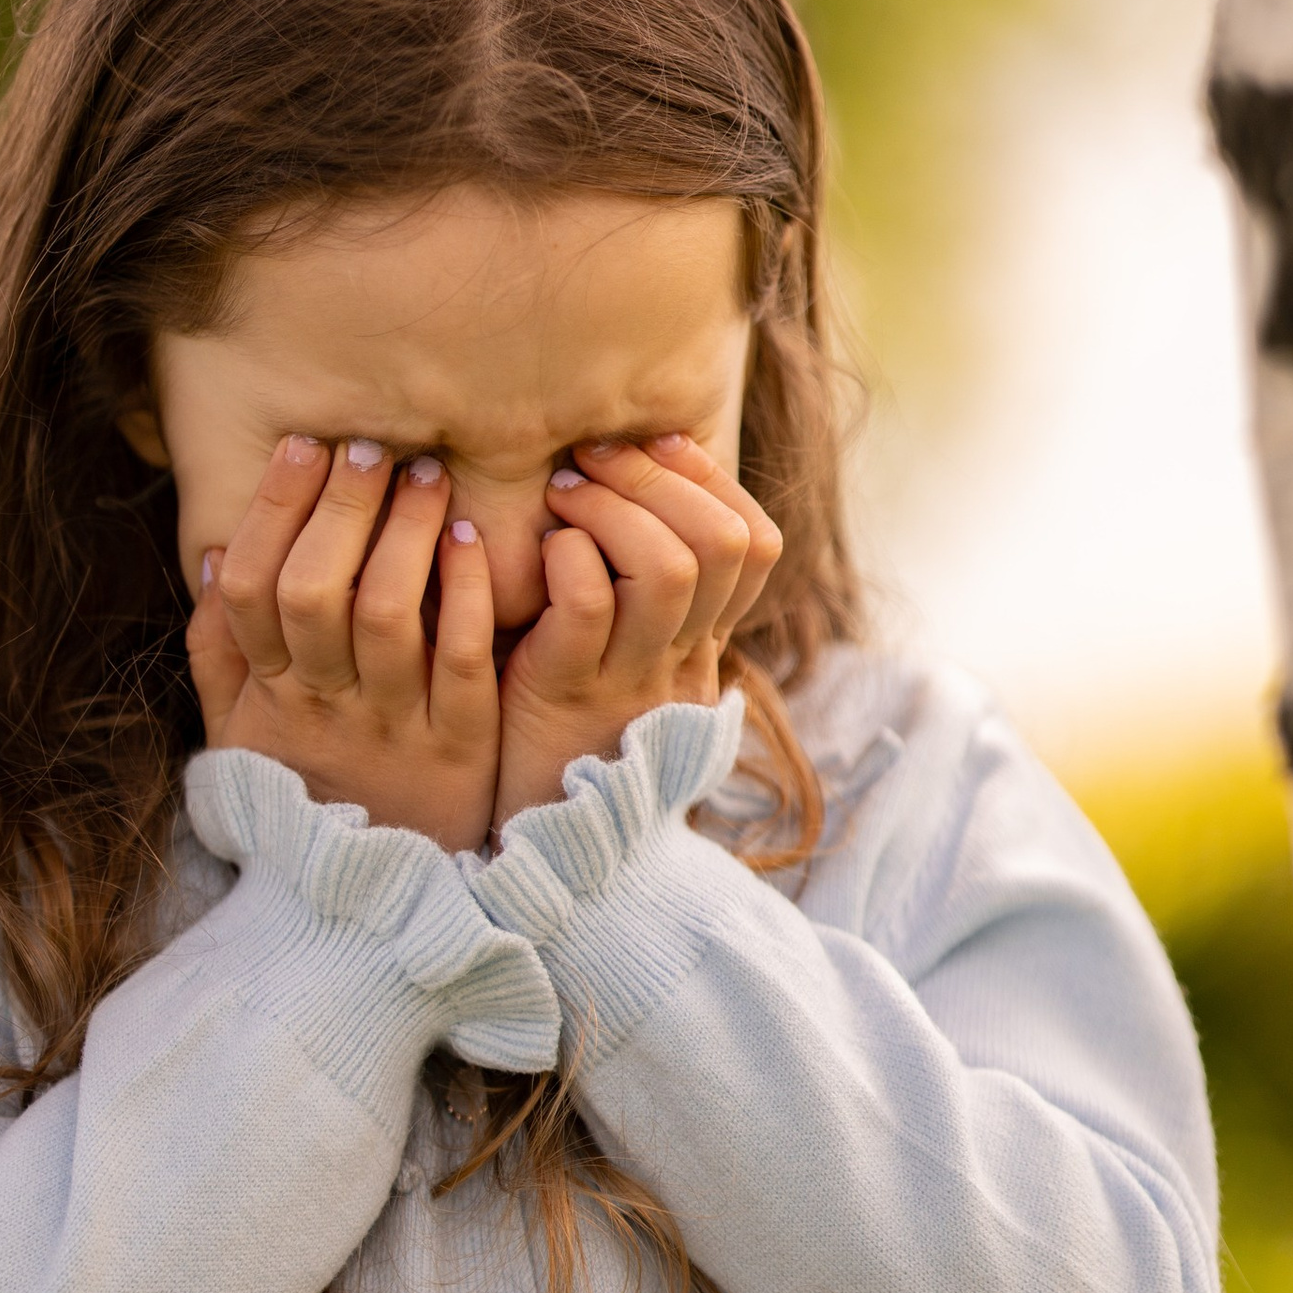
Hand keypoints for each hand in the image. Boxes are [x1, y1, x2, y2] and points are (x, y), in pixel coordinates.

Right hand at [186, 436, 499, 851]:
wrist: (371, 905)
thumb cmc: (307, 793)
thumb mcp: (240, 736)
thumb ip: (220, 652)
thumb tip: (215, 556)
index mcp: (268, 695)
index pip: (251, 588)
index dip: (273, 509)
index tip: (302, 445)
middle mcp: (324, 706)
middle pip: (316, 591)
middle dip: (339, 507)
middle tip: (368, 447)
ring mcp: (393, 724)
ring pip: (388, 614)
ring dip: (404, 533)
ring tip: (424, 475)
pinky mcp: (462, 741)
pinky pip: (459, 655)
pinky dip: (463, 590)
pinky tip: (469, 539)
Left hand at [493, 435, 783, 829]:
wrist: (543, 850)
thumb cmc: (562, 735)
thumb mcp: (621, 663)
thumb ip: (635, 597)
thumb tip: (630, 492)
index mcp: (702, 645)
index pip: (755, 545)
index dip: (712, 480)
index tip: (657, 443)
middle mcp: (682, 659)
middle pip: (722, 542)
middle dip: (658, 476)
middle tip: (593, 456)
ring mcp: (630, 679)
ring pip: (667, 566)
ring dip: (611, 506)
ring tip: (561, 494)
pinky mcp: (567, 694)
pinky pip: (586, 603)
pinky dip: (565, 556)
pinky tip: (537, 551)